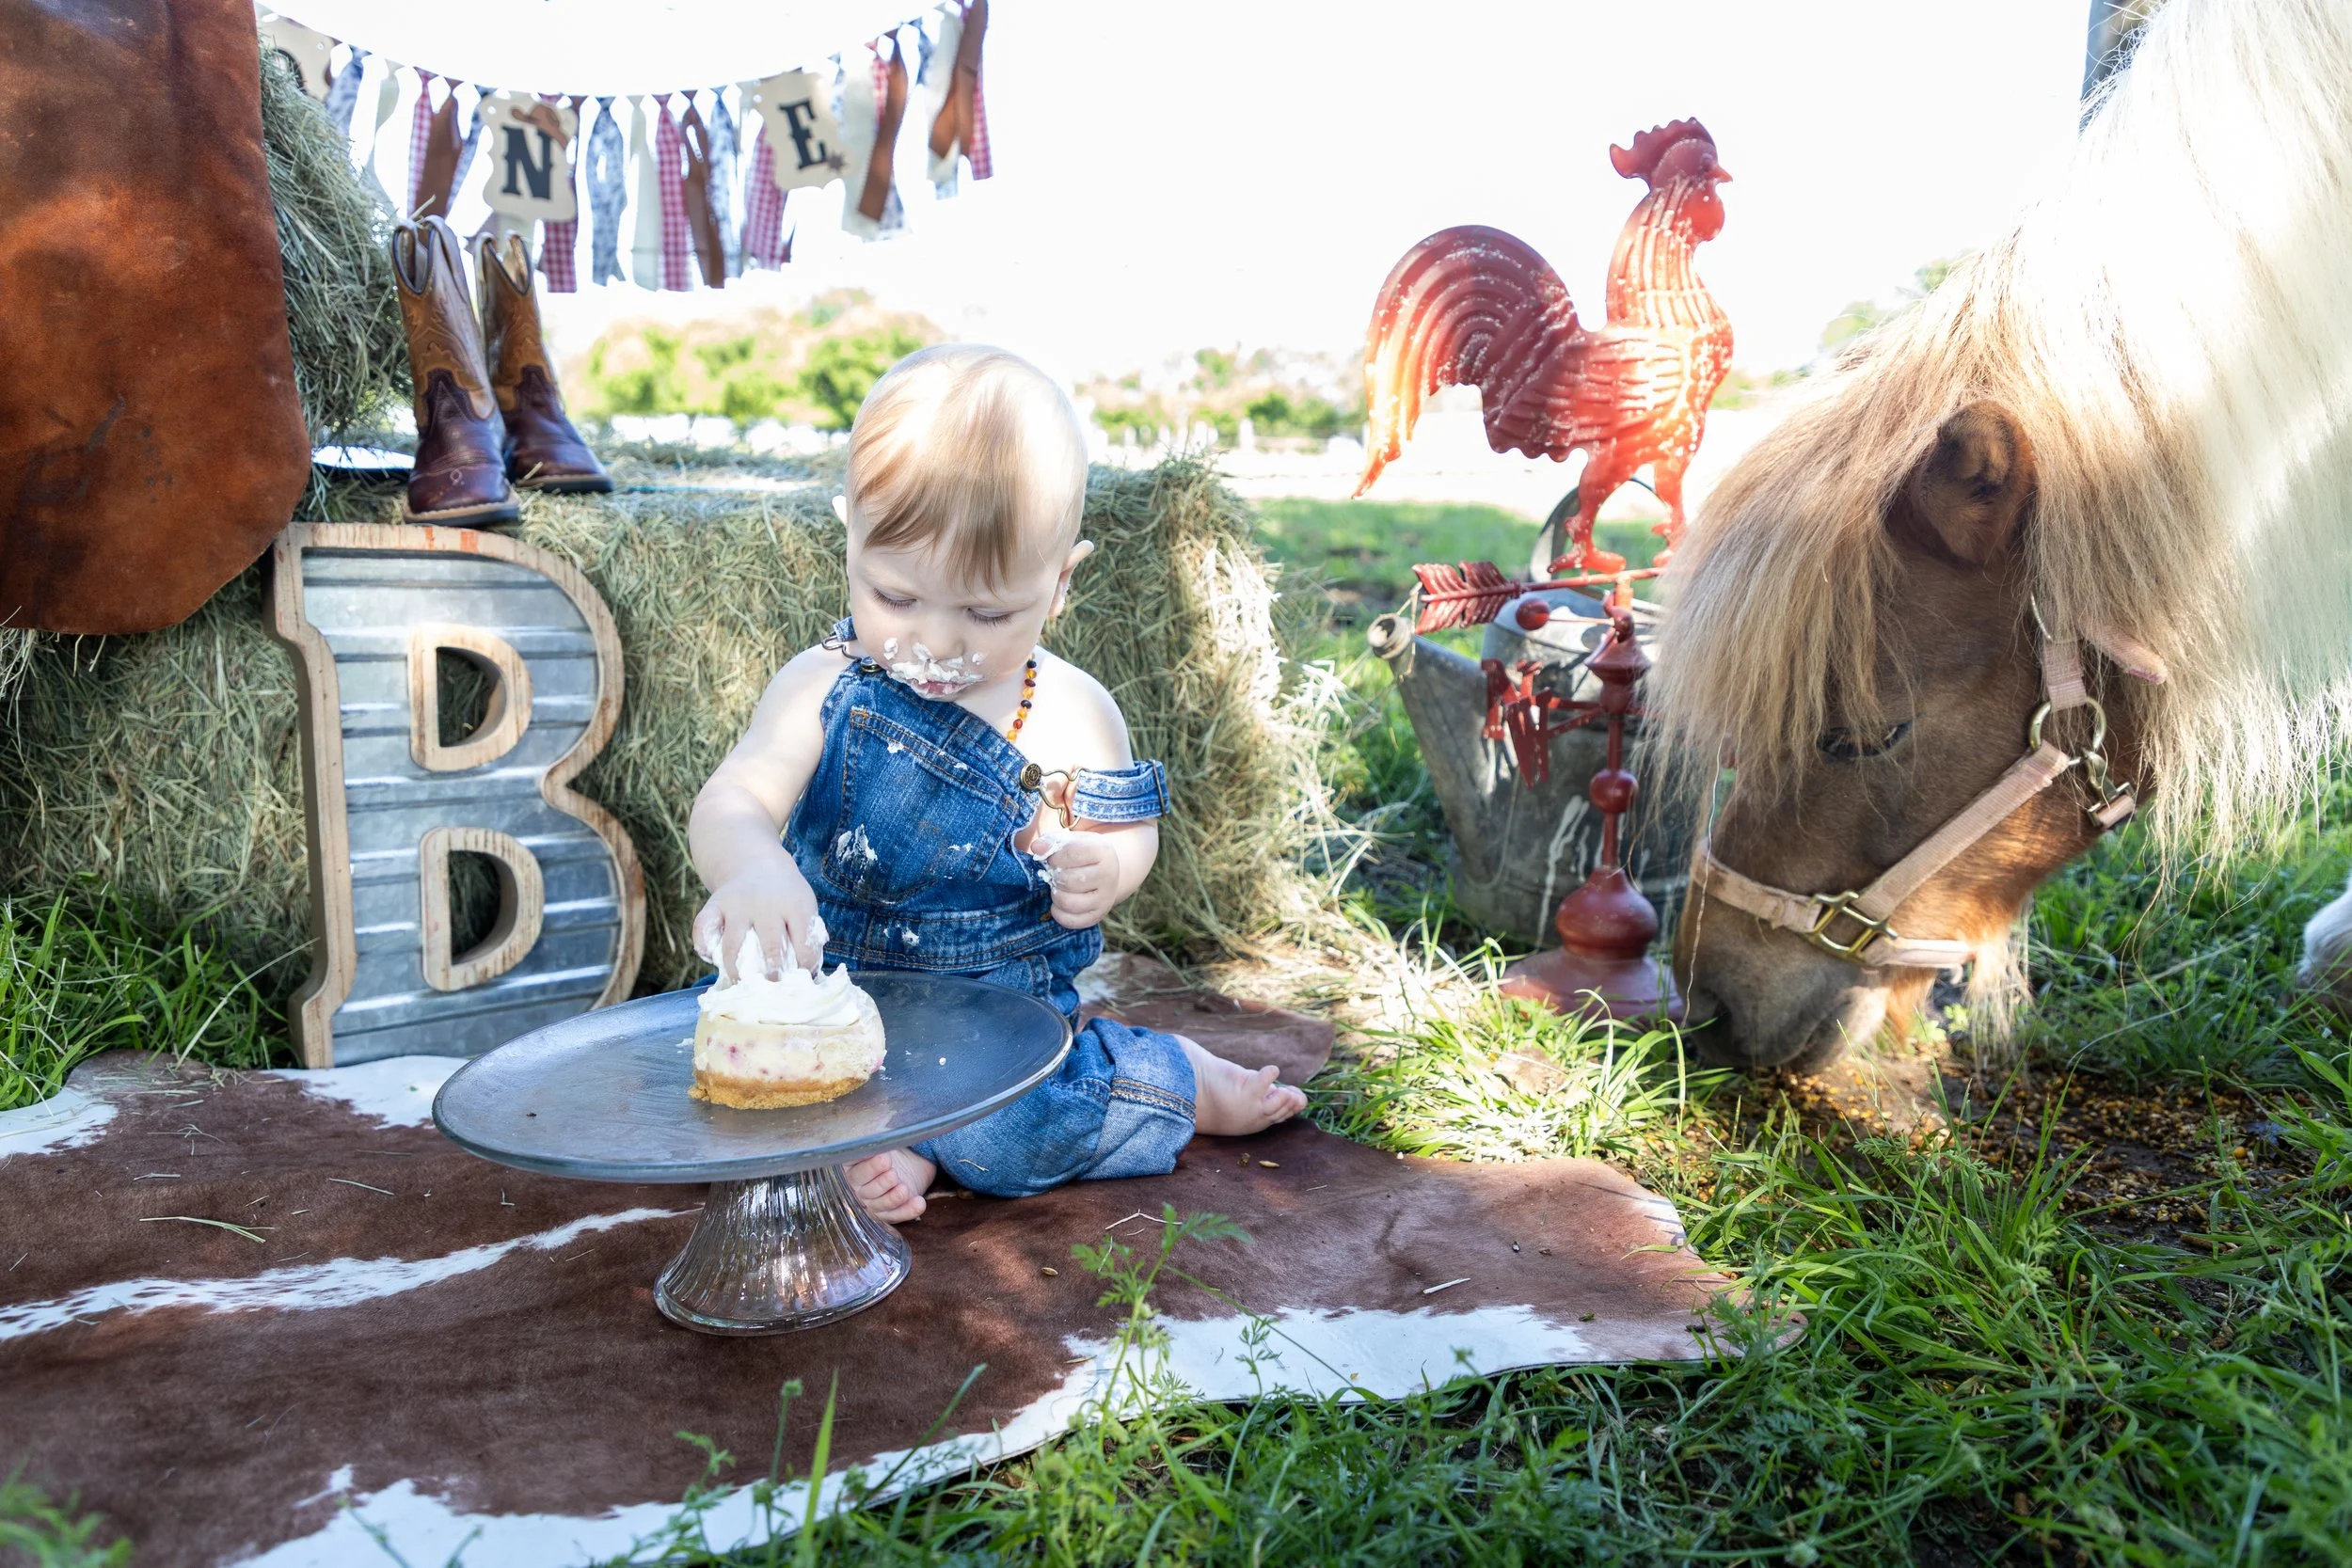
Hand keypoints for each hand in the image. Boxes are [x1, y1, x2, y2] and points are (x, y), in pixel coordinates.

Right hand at [692, 858, 824, 979]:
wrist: (756, 865)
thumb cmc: (785, 897)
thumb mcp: (804, 907)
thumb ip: (808, 937)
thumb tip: (808, 976)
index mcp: (795, 906)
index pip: (804, 944)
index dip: (804, 967)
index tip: (800, 980)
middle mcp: (765, 905)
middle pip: (770, 946)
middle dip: (772, 974)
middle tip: (772, 988)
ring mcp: (737, 905)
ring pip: (733, 945)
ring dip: (736, 970)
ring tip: (741, 983)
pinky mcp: (714, 905)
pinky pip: (702, 930)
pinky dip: (704, 949)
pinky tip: (713, 959)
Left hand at [1042, 831, 1120, 928]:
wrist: (1107, 873)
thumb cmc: (1084, 855)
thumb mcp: (1073, 841)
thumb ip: (1052, 841)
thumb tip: (1037, 848)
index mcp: (1103, 852)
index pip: (1072, 853)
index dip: (1054, 857)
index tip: (1053, 859)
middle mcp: (1108, 876)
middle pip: (1068, 880)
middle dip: (1055, 877)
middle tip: (1055, 875)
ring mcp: (1105, 899)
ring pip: (1068, 903)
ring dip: (1056, 895)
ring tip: (1058, 888)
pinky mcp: (1097, 916)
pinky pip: (1070, 921)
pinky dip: (1058, 913)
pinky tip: (1059, 903)